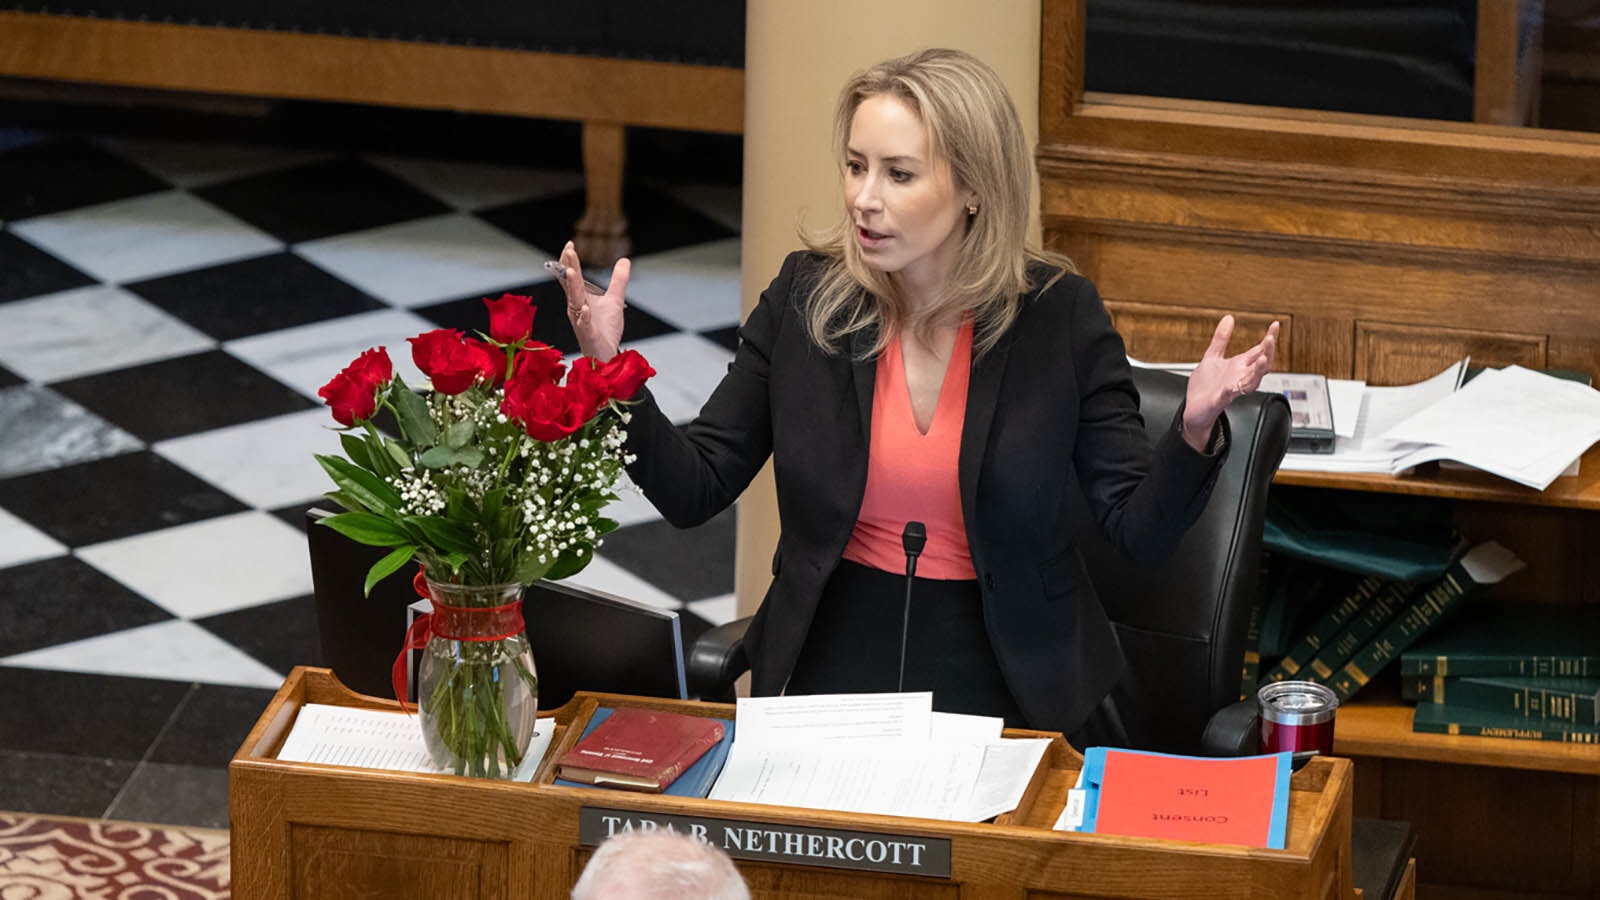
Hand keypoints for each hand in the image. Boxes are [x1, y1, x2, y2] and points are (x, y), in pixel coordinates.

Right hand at [558, 240, 628, 361]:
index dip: (569, 262)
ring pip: (575, 301)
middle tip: (568, 250)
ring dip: (573, 287)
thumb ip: (618, 280)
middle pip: (571, 285)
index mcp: (580, 299)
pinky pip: (584, 324)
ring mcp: (581, 322)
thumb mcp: (615, 300)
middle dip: (569, 267)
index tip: (570, 245)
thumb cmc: (606, 329)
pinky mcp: (588, 334)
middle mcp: (576, 308)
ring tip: (571, 271)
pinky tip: (585, 307)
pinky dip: (584, 316)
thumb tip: (624, 260)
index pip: (571, 278)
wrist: (607, 355)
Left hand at [1182, 315, 1279, 450]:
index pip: (1259, 351)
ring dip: (1257, 371)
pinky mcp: (1219, 400)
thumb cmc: (1205, 386)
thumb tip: (1229, 318)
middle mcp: (1239, 377)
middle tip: (1270, 339)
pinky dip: (1230, 390)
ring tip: (1262, 359)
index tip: (1275, 325)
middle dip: (1267, 352)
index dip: (1269, 339)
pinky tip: (1231, 386)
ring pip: (1251, 381)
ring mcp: (1231, 389)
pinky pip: (1227, 395)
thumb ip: (1221, 338)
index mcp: (1239, 366)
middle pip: (1261, 365)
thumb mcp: (1212, 357)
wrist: (1194, 409)